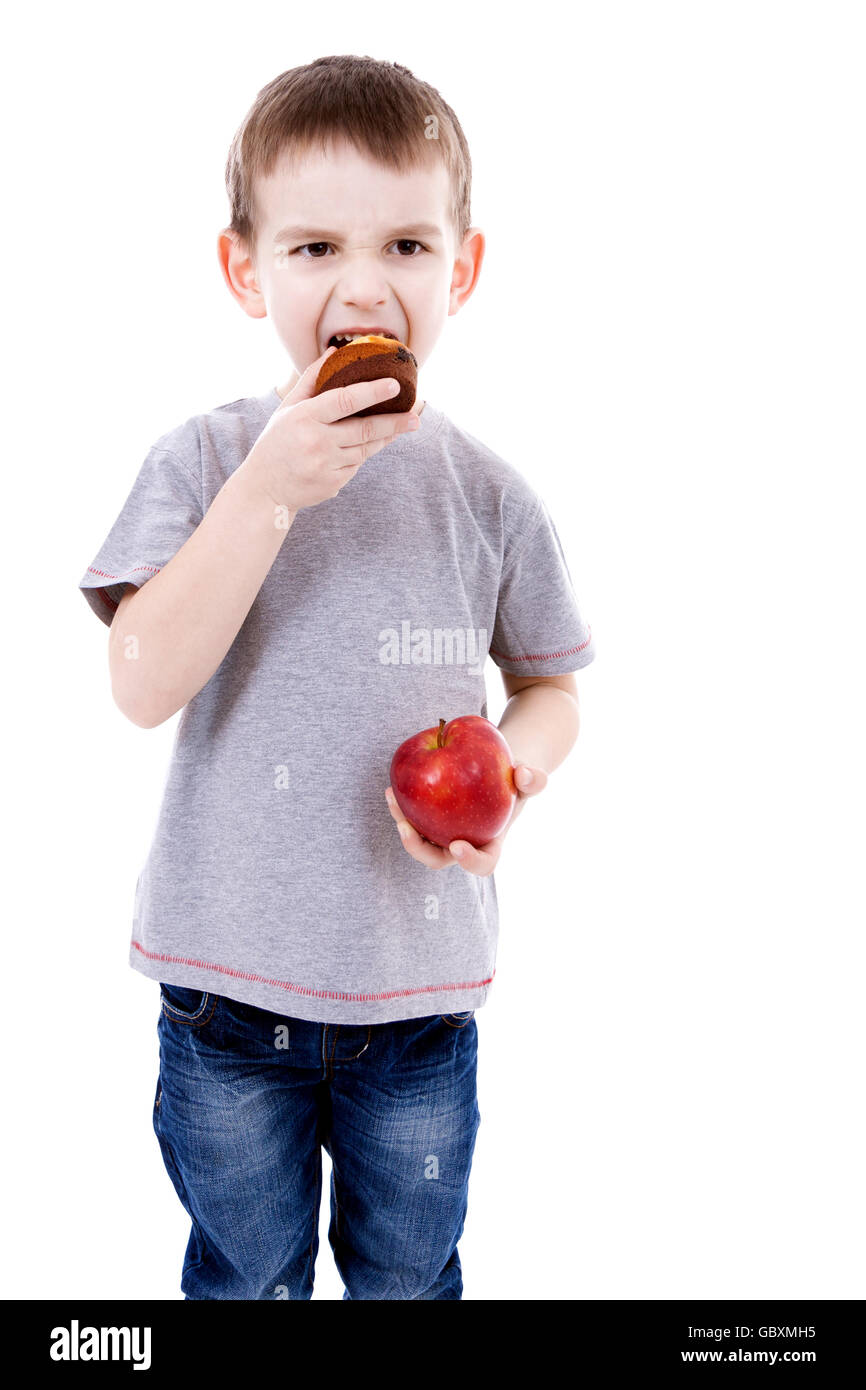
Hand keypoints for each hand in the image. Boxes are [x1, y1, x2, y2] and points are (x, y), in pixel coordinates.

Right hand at [240, 345, 418, 511]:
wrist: (265, 488)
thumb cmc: (277, 442)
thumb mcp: (288, 408)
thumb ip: (311, 379)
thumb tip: (334, 352)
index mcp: (305, 417)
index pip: (345, 401)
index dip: (372, 392)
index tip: (394, 385)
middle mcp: (317, 442)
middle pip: (365, 430)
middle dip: (395, 423)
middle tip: (415, 417)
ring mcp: (326, 466)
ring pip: (365, 449)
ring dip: (383, 438)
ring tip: (401, 427)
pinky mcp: (333, 484)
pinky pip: (356, 466)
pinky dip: (360, 456)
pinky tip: (359, 449)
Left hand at [384, 764, 547, 876]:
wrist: (498, 771)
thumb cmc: (515, 779)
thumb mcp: (529, 778)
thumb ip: (533, 778)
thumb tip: (522, 773)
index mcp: (489, 845)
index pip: (481, 865)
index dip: (469, 861)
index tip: (458, 845)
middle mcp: (463, 845)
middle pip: (437, 860)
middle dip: (418, 849)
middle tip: (406, 828)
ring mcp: (443, 834)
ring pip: (418, 840)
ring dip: (402, 825)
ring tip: (392, 798)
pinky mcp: (428, 820)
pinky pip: (412, 819)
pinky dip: (401, 807)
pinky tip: (392, 788)